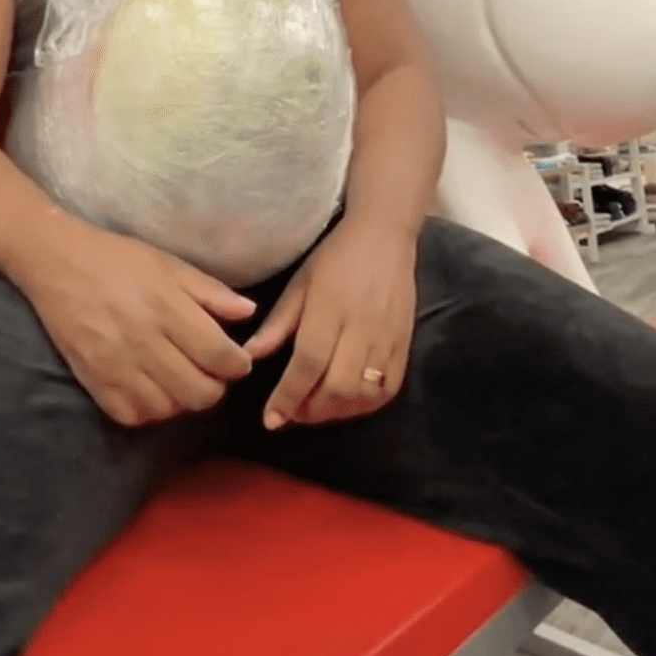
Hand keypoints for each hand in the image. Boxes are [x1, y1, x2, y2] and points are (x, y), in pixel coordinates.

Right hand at [17, 220, 255, 426]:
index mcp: (166, 308)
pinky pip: (132, 416)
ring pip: (169, 409)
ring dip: (184, 400)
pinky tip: (155, 391)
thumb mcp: (169, 264)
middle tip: (212, 371)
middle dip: (216, 386)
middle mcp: (143, 341)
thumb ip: (211, 292)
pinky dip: (150, 411)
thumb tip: (250, 312)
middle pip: (200, 392)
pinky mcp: (93, 380)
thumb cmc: (118, 260)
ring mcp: (116, 365)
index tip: (238, 360)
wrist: (58, 264)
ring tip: (183, 380)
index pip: (218, 355)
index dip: (239, 365)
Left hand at [244, 217, 416, 428]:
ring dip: (336, 411)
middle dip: (310, 410)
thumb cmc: (335, 257)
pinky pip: (389, 388)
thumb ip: (278, 323)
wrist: (385, 235)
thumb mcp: (300, 283)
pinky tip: (347, 402)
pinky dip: (366, 405)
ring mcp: (388, 338)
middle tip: (291, 413)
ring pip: (363, 393)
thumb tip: (249, 356)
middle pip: (337, 386)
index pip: (308, 364)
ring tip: (316, 408)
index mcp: (330, 308)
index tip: (271, 419)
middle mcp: (362, 327)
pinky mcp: (406, 343)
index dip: (288, 396)